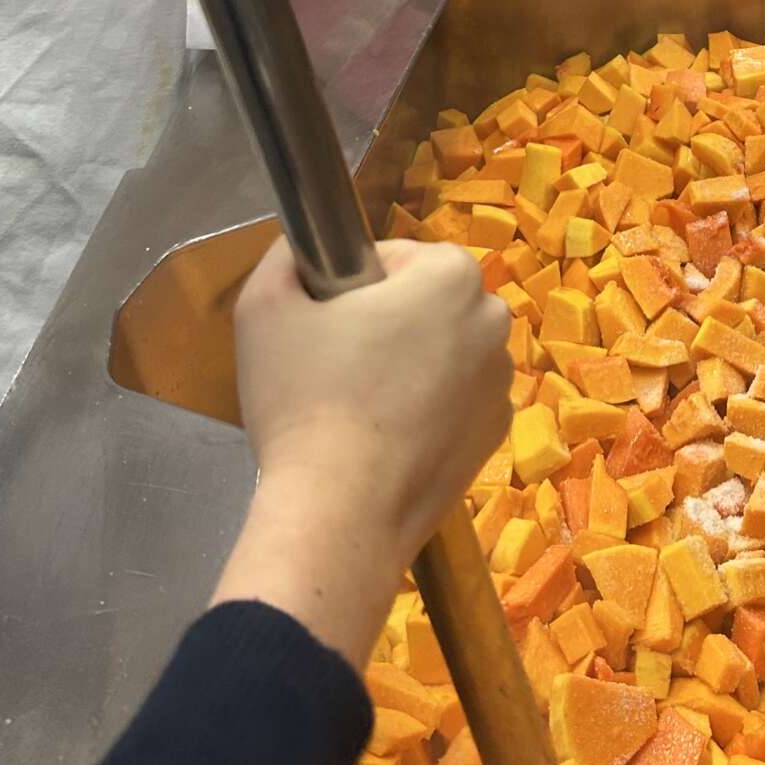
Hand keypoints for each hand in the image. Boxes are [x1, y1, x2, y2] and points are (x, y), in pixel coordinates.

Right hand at [222, 234, 512, 666]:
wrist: (340, 512)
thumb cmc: (304, 398)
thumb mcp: (264, 306)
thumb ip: (286, 257)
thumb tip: (302, 252)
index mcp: (451, 276)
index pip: (399, 256)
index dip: (354, 283)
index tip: (326, 322)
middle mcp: (492, 321)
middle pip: (430, 303)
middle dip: (391, 321)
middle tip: (337, 365)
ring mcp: (500, 384)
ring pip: (447, 353)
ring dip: (413, 366)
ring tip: (358, 409)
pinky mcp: (496, 437)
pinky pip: (458, 404)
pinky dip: (430, 412)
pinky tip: (386, 442)